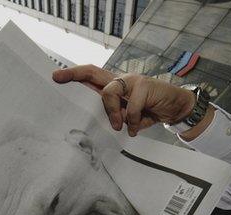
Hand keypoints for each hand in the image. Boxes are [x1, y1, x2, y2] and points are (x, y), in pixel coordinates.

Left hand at [53, 65, 201, 137]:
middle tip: (58, 78)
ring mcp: (132, 80)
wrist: (175, 107)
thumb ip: (113, 117)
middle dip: (74, 74)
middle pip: (93, 72)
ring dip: (113, 113)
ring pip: (109, 92)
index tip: (55, 76)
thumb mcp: (126, 117)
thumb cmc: (148, 111)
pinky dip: (133, 121)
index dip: (73, 75)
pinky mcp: (145, 85)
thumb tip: (103, 126)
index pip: (90, 76)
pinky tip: (137, 128)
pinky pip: (132, 107)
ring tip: (120, 125)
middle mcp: (120, 80)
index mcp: (114, 87)